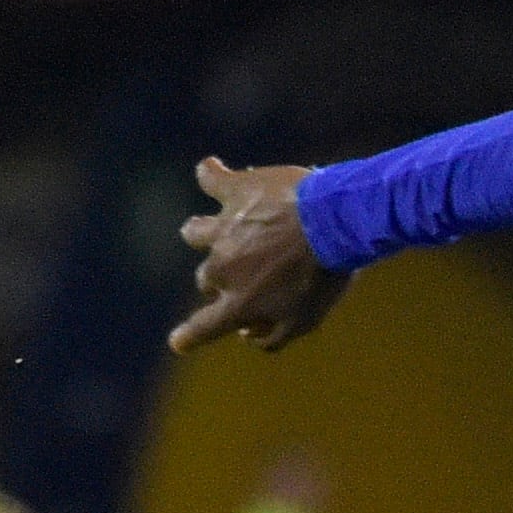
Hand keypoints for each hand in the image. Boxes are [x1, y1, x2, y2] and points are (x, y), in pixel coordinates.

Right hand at [168, 157, 347, 352]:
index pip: (205, 327)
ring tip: (219, 228)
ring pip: (196, 232)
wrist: (335, 224)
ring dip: (203, 233)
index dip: (190, 336)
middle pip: (206, 277)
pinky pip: (210, 178)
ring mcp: (224, 227)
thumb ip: (273, 336)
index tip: (178, 342)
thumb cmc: (325, 275)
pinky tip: (212, 170)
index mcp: (239, 303)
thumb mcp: (306, 320)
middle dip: (222, 278)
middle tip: (251, 270)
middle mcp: (223, 267)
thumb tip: (248, 335)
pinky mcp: (235, 191)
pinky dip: (211, 174)